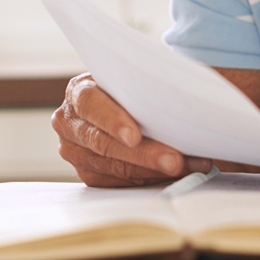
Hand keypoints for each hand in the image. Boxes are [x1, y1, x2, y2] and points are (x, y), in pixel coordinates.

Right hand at [53, 73, 213, 186]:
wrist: (112, 102)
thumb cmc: (126, 86)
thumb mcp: (127, 77)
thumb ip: (141, 85)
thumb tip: (185, 96)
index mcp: (78, 93)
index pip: (91, 105)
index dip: (112, 121)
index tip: (134, 136)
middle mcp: (70, 124)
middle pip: (104, 144)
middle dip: (144, 155)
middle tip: (175, 161)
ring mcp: (75, 152)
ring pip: (114, 168)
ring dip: (155, 170)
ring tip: (189, 166)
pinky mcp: (89, 174)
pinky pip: (119, 182)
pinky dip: (150, 179)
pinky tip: (176, 175)